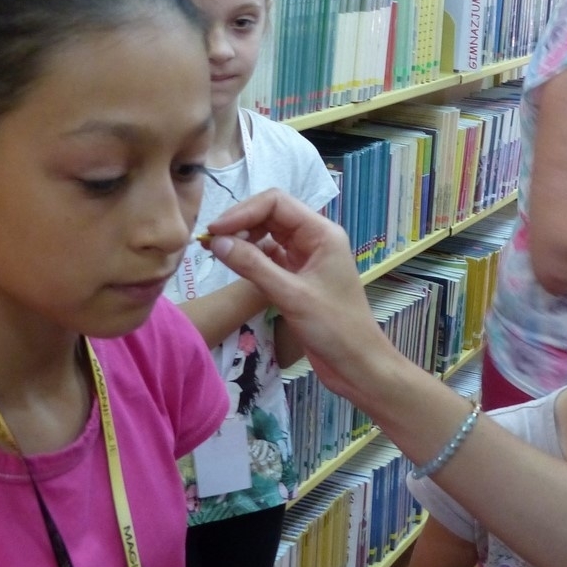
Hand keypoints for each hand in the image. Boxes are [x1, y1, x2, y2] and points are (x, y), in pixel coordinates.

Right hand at [204, 189, 391, 401]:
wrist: (357, 364)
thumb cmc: (334, 328)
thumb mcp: (291, 295)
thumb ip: (253, 266)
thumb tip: (217, 242)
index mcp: (322, 233)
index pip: (276, 203)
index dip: (243, 211)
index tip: (215, 230)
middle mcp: (314, 239)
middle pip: (271, 215)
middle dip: (240, 223)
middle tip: (209, 241)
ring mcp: (306, 258)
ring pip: (268, 236)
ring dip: (243, 240)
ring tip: (215, 251)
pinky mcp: (298, 277)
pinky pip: (270, 258)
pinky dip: (250, 258)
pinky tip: (233, 264)